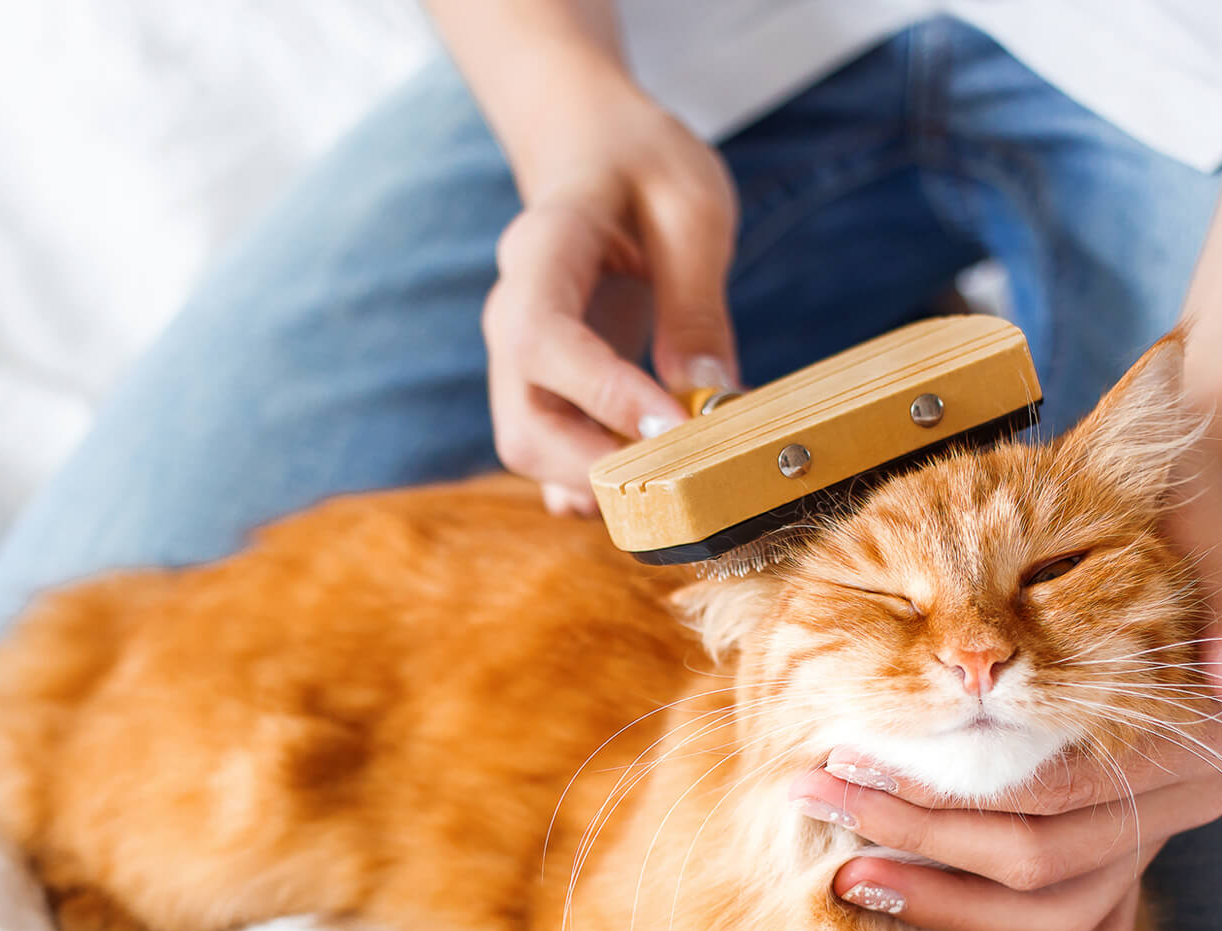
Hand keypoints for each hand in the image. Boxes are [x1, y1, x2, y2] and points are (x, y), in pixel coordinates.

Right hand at [478, 71, 739, 514]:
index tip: (674, 426)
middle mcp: (511, 312)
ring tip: (681, 489)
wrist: (591, 150)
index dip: (602, 394)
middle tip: (685, 481)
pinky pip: (551, 450)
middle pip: (523, 420)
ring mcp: (518, 356)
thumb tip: (710, 398)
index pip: (544, 338)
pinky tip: (649, 489)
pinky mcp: (543, 383)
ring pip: (530, 446)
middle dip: (596, 467)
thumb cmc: (643, 164)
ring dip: (599, 483)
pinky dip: (594, 482)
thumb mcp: (691, 207)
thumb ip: (695, 302)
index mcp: (541, 250)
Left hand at [791, 443, 1221, 930]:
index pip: (1058, 791)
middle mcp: (1189, 794)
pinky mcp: (1131, 838)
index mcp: (1206, 733)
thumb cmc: (1182, 506)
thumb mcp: (1209, 530)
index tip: (848, 762)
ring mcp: (1158, 825)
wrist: (1186, 504)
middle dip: (920, 841)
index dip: (949, 791)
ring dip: (950, 907)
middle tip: (819, 806)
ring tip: (851, 878)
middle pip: (1042, 858)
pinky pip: (1102, 928)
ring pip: (1059, 909)